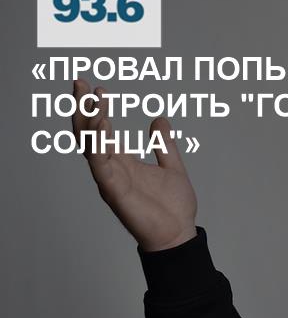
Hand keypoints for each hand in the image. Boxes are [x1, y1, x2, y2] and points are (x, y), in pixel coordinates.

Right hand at [70, 78, 198, 250]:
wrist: (178, 234)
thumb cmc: (172, 207)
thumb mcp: (172, 167)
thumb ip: (164, 145)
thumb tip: (160, 119)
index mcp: (122, 162)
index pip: (101, 131)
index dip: (97, 109)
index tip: (97, 87)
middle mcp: (111, 168)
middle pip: (89, 134)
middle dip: (82, 108)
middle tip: (79, 82)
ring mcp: (110, 180)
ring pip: (91, 147)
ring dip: (90, 122)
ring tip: (91, 99)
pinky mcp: (115, 192)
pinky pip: (102, 166)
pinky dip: (99, 146)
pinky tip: (103, 126)